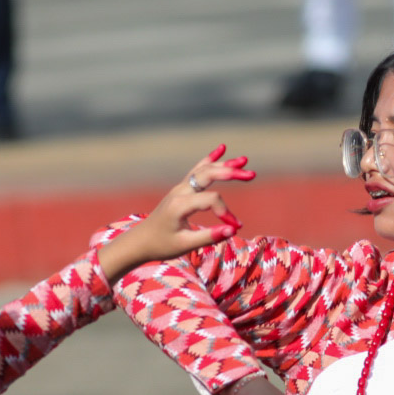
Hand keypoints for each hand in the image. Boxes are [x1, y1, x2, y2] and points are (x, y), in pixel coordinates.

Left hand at [96, 145, 254, 281]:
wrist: (141, 241)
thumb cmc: (162, 245)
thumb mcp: (185, 245)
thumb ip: (209, 236)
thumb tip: (233, 230)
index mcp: (180, 205)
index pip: (211, 199)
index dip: (226, 212)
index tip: (234, 227)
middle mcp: (180, 191)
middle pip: (208, 174)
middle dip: (231, 173)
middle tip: (252, 175)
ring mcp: (180, 188)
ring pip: (204, 170)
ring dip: (225, 165)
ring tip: (244, 160)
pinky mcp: (181, 189)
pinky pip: (197, 170)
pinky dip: (210, 159)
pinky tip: (222, 149)